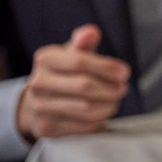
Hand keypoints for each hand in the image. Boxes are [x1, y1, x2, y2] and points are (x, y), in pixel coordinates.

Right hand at [16, 24, 129, 142]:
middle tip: (123, 88)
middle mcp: (38, 84)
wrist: (37, 103)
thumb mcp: (71, 52)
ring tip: (115, 100)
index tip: (124, 72)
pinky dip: (99, 120)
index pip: (79, 62)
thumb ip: (83, 42)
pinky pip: (83, 127)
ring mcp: (40, 108)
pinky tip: (103, 112)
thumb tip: (91, 32)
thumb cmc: (62, 73)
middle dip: (111, 88)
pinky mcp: (47, 129)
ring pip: (86, 109)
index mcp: (45, 59)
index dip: (106, 67)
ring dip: (109, 105)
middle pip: (84, 87)